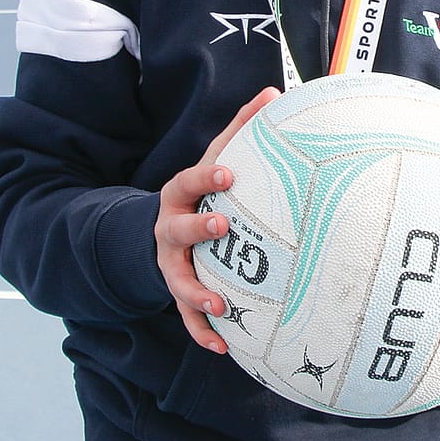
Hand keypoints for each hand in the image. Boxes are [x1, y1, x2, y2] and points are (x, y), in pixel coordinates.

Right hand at [154, 86, 280, 352]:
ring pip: (178, 281)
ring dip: (197, 294)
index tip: (228, 173)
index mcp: (182, 195)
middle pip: (176, 231)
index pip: (188, 181)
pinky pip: (186, 318)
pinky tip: (222, 347)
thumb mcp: (219, 156)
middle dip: (197, 230)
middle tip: (222, 227)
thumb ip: (243, 128)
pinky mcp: (179, 293)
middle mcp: (170, 229)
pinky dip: (202, 332)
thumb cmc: (205, 190)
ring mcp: (172, 264)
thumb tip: (274, 92)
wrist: (164, 229)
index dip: (205, 177)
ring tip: (221, 306)